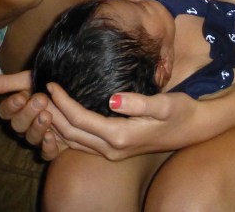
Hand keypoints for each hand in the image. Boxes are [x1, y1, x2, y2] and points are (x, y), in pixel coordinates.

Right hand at [0, 71, 65, 160]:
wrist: (75, 84)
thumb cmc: (49, 81)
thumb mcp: (27, 78)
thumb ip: (2, 83)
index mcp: (17, 110)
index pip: (6, 113)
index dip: (11, 107)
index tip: (20, 97)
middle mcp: (26, 125)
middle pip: (18, 126)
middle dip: (27, 114)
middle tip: (40, 100)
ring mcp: (40, 136)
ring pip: (31, 139)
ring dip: (37, 129)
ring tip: (47, 116)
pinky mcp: (55, 145)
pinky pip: (47, 154)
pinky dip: (48, 148)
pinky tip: (52, 138)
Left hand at [44, 85, 206, 161]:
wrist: (194, 128)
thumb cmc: (181, 112)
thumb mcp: (164, 104)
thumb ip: (139, 103)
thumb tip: (113, 99)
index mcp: (120, 136)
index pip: (80, 119)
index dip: (62, 102)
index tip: (51, 83)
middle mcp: (112, 149)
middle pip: (71, 133)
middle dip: (52, 113)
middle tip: (39, 91)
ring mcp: (112, 152)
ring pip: (73, 141)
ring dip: (56, 123)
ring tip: (44, 103)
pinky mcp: (115, 149)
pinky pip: (82, 143)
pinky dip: (67, 131)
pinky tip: (60, 119)